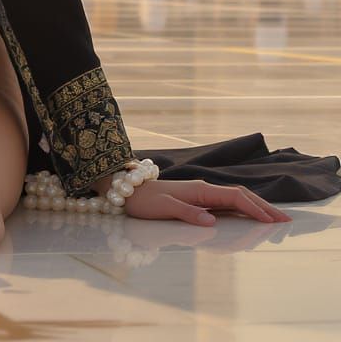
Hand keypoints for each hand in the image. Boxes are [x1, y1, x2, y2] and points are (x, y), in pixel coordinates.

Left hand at [124, 178, 291, 225]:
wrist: (127, 190)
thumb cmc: (144, 200)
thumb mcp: (164, 208)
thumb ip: (187, 215)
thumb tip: (211, 222)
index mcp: (200, 191)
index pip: (235, 198)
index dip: (255, 209)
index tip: (272, 221)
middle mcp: (204, 191)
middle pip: (240, 197)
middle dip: (263, 208)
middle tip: (285, 221)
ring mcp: (201, 195)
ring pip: (235, 200)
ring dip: (255, 209)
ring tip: (274, 221)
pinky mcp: (197, 201)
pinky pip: (226, 205)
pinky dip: (242, 211)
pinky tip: (250, 219)